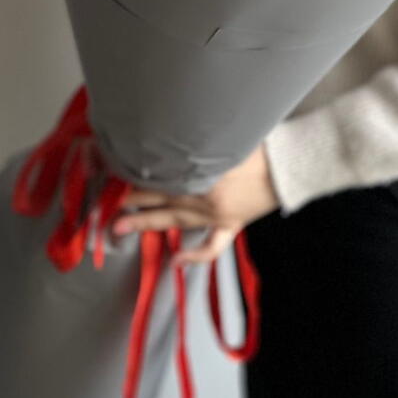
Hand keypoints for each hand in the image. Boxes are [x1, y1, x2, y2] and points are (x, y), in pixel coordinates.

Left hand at [111, 142, 279, 265]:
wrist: (292, 165)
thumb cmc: (262, 144)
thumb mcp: (227, 136)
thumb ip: (199, 141)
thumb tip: (171, 135)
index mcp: (203, 172)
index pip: (160, 174)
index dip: (137, 173)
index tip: (115, 171)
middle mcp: (205, 196)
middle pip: (160, 198)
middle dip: (131, 200)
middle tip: (105, 203)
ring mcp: (218, 214)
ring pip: (175, 221)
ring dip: (146, 224)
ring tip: (119, 228)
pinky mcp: (233, 224)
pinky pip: (212, 246)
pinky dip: (194, 256)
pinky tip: (176, 262)